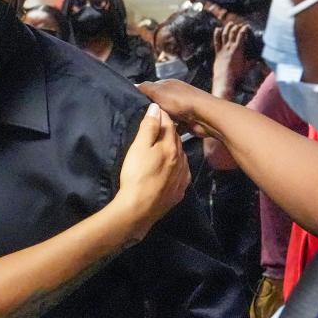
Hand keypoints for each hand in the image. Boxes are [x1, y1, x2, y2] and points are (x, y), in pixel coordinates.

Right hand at [113, 104, 189, 240]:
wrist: (138, 210)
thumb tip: (156, 108)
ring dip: (173, 149)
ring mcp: (182, 177)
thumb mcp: (139, 147)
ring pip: (180, 156)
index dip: (161, 115)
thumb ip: (149, 127)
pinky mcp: (179, 191)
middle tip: (157, 127)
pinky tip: (170, 168)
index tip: (155, 110)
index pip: (169, 124)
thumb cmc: (136, 175)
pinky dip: (176, 167)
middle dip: (168, 131)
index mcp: (171, 147)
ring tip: (162, 147)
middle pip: (176, 139)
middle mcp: (181, 160)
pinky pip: (181, 173)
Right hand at [137, 80, 216, 137]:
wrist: (204, 116)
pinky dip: (169, 130)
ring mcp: (182, 109)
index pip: (150, 90)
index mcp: (168, 85)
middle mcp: (175, 95)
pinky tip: (162, 134)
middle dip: (151, 112)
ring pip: (165, 117)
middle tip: (139, 120)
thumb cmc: (181, 101)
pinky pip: (173, 126)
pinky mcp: (187, 122)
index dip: (141, 97)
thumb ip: (145, 88)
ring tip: (149, 129)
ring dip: (160, 122)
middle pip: (157, 104)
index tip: (133, 108)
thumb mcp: (158, 91)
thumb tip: (134, 85)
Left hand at [212, 23, 249, 98]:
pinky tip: (217, 29)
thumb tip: (258, 60)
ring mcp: (223, 49)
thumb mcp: (247, 67)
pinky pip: (216, 41)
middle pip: (233, 32)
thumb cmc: (237, 74)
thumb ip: (253, 62)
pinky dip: (216, 34)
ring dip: (227, 28)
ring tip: (230, 23)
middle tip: (240, 25)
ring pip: (224, 34)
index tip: (247, 26)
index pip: (242, 34)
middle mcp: (230, 46)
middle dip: (237, 27)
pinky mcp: (217, 52)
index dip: (244, 29)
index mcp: (238, 48)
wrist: (225, 79)